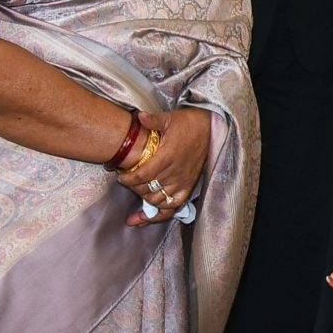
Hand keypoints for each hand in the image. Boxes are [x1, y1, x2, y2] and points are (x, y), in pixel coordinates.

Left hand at [117, 106, 211, 225]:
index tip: (120, 176)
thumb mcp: (169, 118)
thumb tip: (138, 117)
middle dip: (133, 187)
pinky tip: (147, 216)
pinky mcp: (188, 186)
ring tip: (136, 192)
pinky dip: (160, 214)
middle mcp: (175, 172)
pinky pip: (173, 206)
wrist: (211, 129)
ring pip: (158, 200)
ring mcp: (183, 181)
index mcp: (168, 156)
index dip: (128, 179)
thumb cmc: (188, 123)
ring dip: (144, 199)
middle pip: (147, 189)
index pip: (143, 175)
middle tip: (127, 180)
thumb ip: (153, 120)